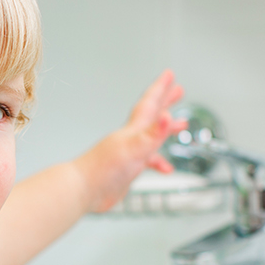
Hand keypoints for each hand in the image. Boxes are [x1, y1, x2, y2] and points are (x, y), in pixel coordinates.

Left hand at [76, 70, 186, 213]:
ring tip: (181, 125)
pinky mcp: (128, 168)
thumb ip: (152, 134)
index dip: (161, 88)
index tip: (169, 74)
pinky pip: (148, 161)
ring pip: (152, 137)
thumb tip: (167, 117)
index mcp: (133, 130)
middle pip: (152, 114)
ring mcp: (129, 152)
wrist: (83, 190)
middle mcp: (131, 137)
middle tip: (178, 91)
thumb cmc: (102, 169)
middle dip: (166, 101)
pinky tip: (164, 167)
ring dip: (166, 130)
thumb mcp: (134, 149)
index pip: (150, 103)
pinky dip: (159, 162)